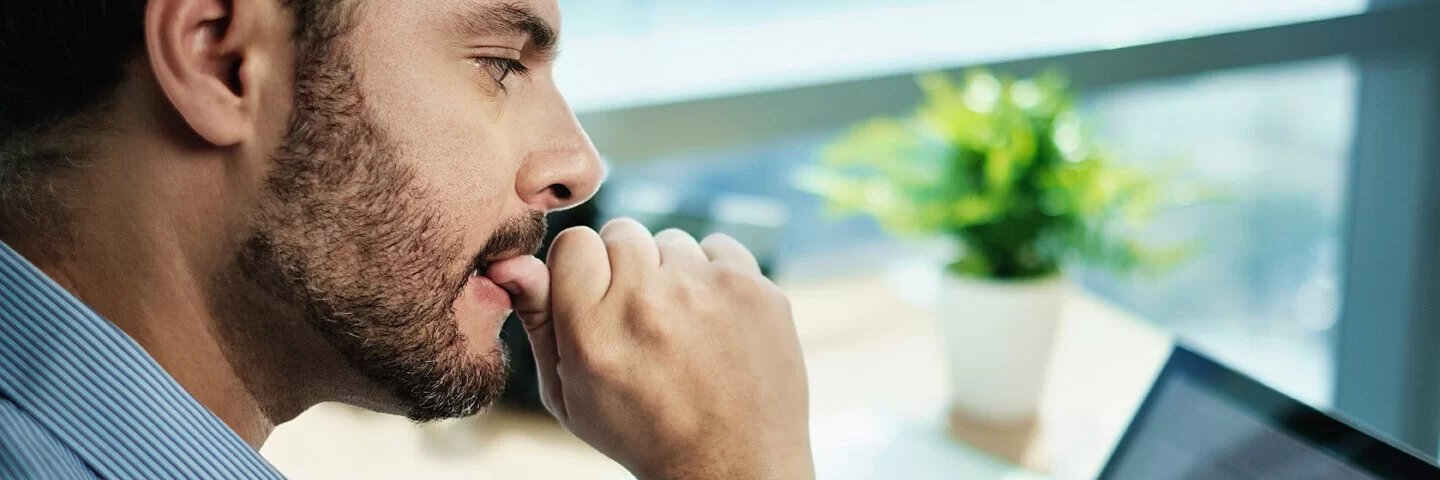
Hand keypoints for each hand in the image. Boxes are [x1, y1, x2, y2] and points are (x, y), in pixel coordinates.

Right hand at [487, 219, 811, 479]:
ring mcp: (706, 291)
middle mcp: (647, 303)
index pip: (573, 241)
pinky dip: (715, 276)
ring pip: (672, 240)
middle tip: (641, 318)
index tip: (598, 297)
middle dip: (627, 266)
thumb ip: (538, 321)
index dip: (584, 267)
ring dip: (673, 273)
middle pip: (622, 231)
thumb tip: (512, 262)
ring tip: (682, 328)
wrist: (732, 464)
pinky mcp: (753, 289)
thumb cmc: (640, 430)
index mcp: (593, 330)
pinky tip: (714, 321)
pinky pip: (718, 247)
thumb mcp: (568, 394)